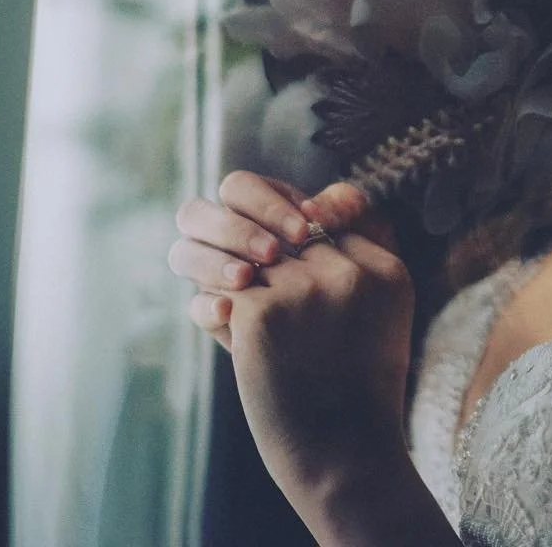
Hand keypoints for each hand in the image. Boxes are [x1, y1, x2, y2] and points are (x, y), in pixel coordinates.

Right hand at [169, 173, 370, 348]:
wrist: (358, 363)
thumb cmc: (365, 288)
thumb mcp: (367, 245)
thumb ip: (349, 212)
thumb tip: (322, 205)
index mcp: (260, 212)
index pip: (240, 189)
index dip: (268, 204)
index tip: (304, 230)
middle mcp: (231, 240)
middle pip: (196, 214)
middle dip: (235, 230)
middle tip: (272, 253)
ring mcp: (220, 277)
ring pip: (184, 252)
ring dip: (213, 261)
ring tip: (246, 278)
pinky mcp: (221, 317)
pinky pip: (197, 306)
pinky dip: (208, 305)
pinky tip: (229, 312)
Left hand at [224, 222, 415, 504]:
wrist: (342, 455)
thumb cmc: (357, 392)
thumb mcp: (381, 318)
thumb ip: (353, 266)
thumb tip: (305, 215)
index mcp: (388, 270)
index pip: (341, 216)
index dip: (314, 233)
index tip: (304, 255)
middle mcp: (351, 271)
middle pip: (295, 232)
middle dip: (274, 258)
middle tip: (269, 291)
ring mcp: (307, 287)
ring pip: (256, 257)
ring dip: (245, 283)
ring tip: (253, 317)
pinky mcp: (264, 309)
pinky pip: (227, 289)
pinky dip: (222, 312)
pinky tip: (234, 336)